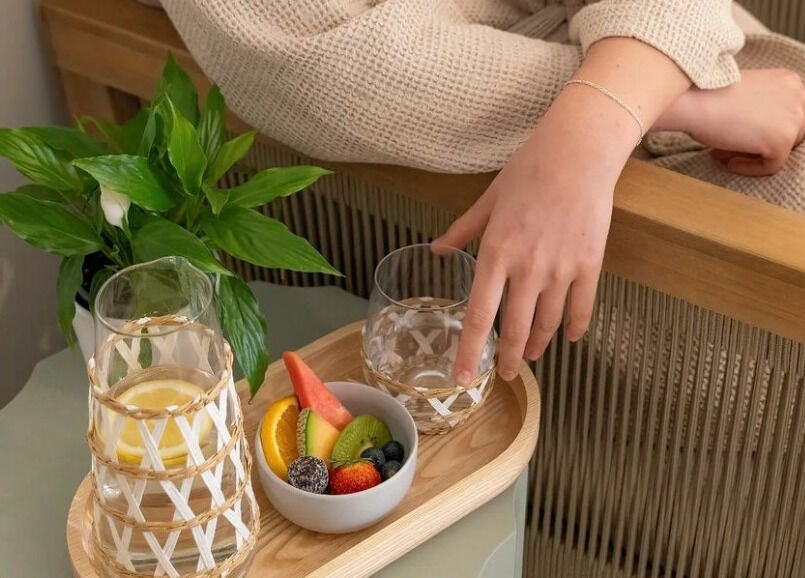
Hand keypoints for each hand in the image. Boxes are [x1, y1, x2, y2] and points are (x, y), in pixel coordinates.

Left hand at [435, 90, 632, 383]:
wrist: (578, 152)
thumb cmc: (527, 172)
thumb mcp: (488, 201)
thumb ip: (462, 231)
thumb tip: (437, 249)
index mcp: (495, 253)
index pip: (480, 315)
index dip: (472, 351)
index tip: (465, 377)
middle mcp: (527, 268)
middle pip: (517, 329)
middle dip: (509, 359)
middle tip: (505, 375)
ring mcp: (561, 268)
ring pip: (549, 322)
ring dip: (540, 345)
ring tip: (533, 356)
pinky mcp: (589, 263)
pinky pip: (583, 306)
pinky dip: (575, 327)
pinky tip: (569, 338)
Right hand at [658, 69, 804, 175]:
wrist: (695, 99)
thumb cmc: (708, 97)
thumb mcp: (745, 96)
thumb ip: (761, 110)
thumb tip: (756, 136)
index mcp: (789, 82)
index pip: (790, 114)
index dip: (767, 129)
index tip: (744, 138)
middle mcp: (797, 97)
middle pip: (793, 133)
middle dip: (764, 144)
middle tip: (734, 150)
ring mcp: (793, 119)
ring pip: (784, 149)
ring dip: (756, 156)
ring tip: (728, 156)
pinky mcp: (781, 140)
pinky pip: (772, 165)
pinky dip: (751, 168)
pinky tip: (730, 163)